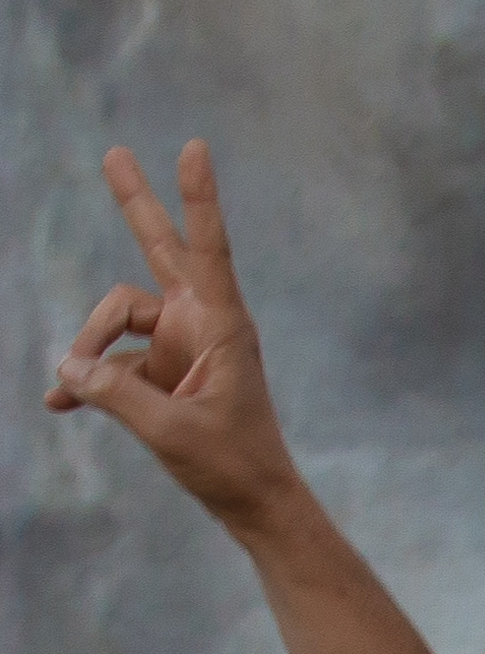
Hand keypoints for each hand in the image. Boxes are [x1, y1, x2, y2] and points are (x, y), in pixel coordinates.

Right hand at [43, 141, 304, 538]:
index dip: (197, 198)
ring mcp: (180, 344)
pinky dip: (87, 381)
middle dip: (135, 204)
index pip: (207, 249)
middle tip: (115, 153)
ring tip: (69, 391)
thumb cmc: (231, 466)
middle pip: (160, 250)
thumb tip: (68, 365)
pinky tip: (59, 402)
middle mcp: (201, 324)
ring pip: (116, 320)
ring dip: (89, 351)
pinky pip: (112, 362)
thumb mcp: (167, 430)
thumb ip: (113, 393)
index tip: (194, 148)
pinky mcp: (163, 370)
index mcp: (221, 326)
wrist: (256, 505)